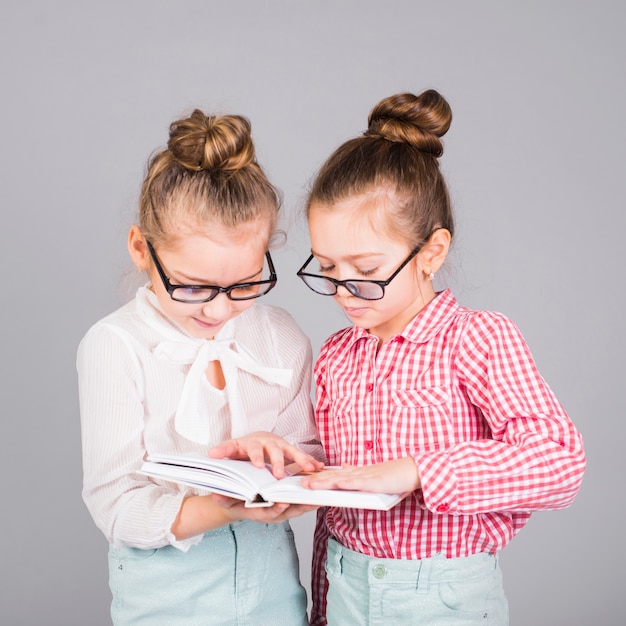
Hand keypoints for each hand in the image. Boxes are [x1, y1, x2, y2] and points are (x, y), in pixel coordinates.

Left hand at [208, 431, 323, 477]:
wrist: (254, 441)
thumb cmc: (242, 448)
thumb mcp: (230, 449)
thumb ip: (223, 452)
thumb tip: (211, 454)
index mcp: (252, 442)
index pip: (253, 448)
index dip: (256, 456)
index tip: (257, 465)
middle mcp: (268, 442)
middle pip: (274, 451)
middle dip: (278, 463)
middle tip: (279, 475)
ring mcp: (281, 445)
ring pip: (292, 452)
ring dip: (301, 460)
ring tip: (309, 468)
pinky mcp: (291, 450)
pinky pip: (302, 456)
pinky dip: (310, 461)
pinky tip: (319, 467)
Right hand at [212, 493, 317, 522]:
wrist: (238, 505)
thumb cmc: (234, 501)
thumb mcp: (225, 499)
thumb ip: (222, 498)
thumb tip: (216, 495)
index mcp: (258, 513)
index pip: (269, 513)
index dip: (276, 509)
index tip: (282, 503)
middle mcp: (271, 514)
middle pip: (287, 513)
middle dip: (298, 507)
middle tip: (309, 501)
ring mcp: (280, 511)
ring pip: (296, 509)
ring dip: (307, 504)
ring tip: (319, 497)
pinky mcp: (287, 506)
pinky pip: (299, 503)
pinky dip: (308, 499)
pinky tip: (317, 492)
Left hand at [300, 457, 420, 494]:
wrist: (412, 470)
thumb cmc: (395, 475)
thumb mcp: (372, 474)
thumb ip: (357, 471)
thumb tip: (343, 466)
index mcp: (357, 472)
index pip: (334, 475)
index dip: (318, 476)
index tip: (303, 478)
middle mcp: (358, 473)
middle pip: (332, 477)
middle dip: (315, 480)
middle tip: (298, 483)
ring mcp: (365, 477)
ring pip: (339, 480)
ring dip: (323, 482)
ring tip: (308, 485)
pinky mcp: (373, 482)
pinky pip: (356, 483)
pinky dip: (345, 483)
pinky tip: (334, 484)